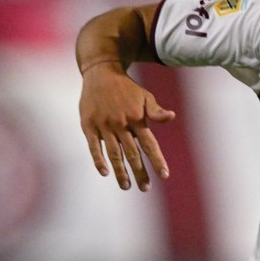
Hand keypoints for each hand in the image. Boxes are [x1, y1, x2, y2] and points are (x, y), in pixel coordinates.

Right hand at [79, 65, 174, 190]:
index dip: (157, 160)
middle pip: (132, 154)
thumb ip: (156, 111)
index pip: (149, 145)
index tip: (164, 175)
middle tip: (145, 188)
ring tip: (126, 186)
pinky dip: (98, 159)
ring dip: (120, 171)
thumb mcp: (145, 97)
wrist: (100, 73)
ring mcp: (104, 125)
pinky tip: (105, 172)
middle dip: (139, 172)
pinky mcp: (88, 125)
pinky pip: (94, 146)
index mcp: (137, 119)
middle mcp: (121, 124)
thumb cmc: (127, 88)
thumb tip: (171, 117)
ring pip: (114, 153)